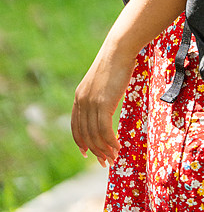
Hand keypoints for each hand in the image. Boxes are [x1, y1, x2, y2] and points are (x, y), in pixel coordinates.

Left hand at [71, 41, 136, 166]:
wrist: (119, 49)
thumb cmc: (116, 62)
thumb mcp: (103, 81)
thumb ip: (100, 94)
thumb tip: (106, 105)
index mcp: (79, 97)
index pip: (76, 127)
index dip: (81, 142)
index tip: (87, 153)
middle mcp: (82, 102)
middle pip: (85, 135)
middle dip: (95, 151)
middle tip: (105, 162)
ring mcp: (91, 103)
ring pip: (95, 135)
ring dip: (104, 150)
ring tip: (113, 158)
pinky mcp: (103, 104)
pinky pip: (104, 131)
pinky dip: (110, 143)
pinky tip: (117, 147)